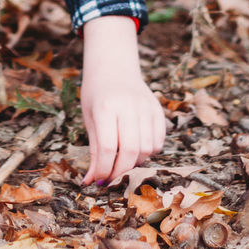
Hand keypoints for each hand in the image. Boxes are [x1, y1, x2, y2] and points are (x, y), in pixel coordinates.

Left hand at [80, 16, 165, 185]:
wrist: (114, 66)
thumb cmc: (97, 94)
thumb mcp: (90, 118)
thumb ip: (94, 150)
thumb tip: (92, 182)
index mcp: (106, 106)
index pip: (109, 148)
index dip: (104, 170)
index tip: (99, 180)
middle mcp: (129, 105)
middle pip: (131, 151)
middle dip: (121, 172)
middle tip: (111, 178)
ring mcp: (146, 106)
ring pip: (147, 149)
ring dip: (136, 162)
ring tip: (123, 158)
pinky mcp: (158, 109)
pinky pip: (158, 141)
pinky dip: (149, 152)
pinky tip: (136, 148)